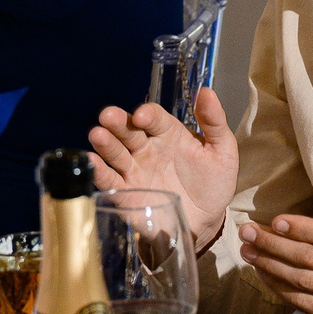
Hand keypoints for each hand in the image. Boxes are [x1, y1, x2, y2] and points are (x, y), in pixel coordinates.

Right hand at [89, 88, 238, 246]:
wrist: (207, 222)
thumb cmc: (213, 184)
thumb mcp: (222, 151)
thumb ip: (214, 122)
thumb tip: (207, 91)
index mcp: (168, 134)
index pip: (154, 118)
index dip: (147, 114)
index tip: (142, 115)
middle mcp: (147, 149)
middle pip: (128, 131)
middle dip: (117, 122)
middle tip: (107, 115)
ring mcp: (134, 170)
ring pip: (116, 152)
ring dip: (105, 143)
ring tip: (97, 134)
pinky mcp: (126, 193)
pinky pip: (109, 180)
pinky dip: (98, 171)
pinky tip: (91, 162)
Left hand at [237, 178, 312, 313]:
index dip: (302, 229)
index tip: (276, 220)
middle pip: (309, 259)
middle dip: (274, 244)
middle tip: (247, 231)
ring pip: (301, 281)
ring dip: (270, 266)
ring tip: (247, 251)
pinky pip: (303, 303)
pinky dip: (280, 289)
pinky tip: (263, 274)